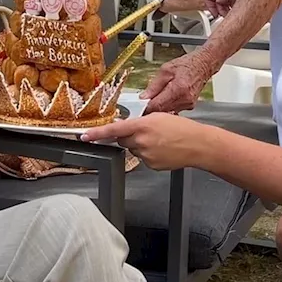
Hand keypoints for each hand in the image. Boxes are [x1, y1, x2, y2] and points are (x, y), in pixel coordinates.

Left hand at [81, 113, 210, 169]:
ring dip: (141, 145)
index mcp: (142, 126)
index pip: (113, 130)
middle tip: (147, 132)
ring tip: (160, 141)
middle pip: (123, 140)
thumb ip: (140, 121)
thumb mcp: (158, 116)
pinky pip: (143, 158)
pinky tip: (162, 149)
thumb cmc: (182, 128)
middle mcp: (141, 142)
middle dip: (129, 136)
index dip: (96, 134)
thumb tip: (127, 125)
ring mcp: (145, 155)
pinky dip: (149, 154)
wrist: (197, 145)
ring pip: (133, 149)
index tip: (84, 136)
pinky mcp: (151, 165)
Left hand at [140, 50, 217, 113]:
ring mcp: (188, 104)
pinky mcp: (190, 106)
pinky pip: (174, 109)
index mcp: (178, 89)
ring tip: (158, 96)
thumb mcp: (165, 70)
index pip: (157, 106)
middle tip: (146, 102)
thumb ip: (154, 85)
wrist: (203, 64)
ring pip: (168, 112)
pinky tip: (168, 98)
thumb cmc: (187, 64)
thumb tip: (144, 97)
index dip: (145, 107)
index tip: (139, 106)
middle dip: (152, 108)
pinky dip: (168, 105)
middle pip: (162, 111)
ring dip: (160, 107)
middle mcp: (184, 99)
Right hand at [205, 0, 252, 17]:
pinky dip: (234, 8)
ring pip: (225, 5)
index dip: (211, 7)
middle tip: (225, 15)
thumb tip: (220, 2)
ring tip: (231, 14)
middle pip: (217, 4)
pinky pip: (234, 4)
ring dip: (227, 11)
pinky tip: (237, 11)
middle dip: (220, 11)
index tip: (215, 14)